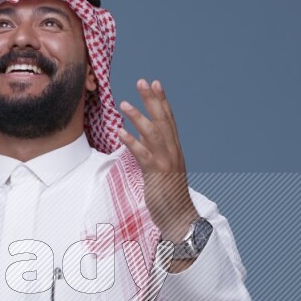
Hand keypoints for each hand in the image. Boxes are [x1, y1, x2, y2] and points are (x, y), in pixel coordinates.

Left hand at [118, 79, 199, 242]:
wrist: (179, 218)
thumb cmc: (170, 196)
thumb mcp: (163, 170)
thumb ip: (156, 153)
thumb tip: (143, 137)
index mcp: (175, 150)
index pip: (169, 120)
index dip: (162, 101)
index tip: (154, 83)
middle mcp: (173, 152)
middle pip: (163, 120)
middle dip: (152, 100)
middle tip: (142, 81)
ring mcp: (166, 163)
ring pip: (153, 133)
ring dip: (138, 117)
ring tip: (124, 103)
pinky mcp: (157, 175)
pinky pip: (143, 155)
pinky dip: (131, 142)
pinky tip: (120, 132)